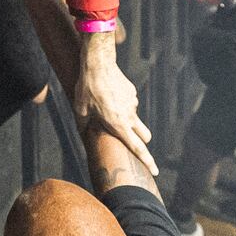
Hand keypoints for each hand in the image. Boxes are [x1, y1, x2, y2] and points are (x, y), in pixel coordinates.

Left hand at [76, 37, 157, 176]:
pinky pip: (129, 103)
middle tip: (130, 140)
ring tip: (105, 108)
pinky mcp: (132, 93)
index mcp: (119, 125)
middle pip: (144, 136)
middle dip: (142, 142)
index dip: (147, 161)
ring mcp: (133, 103)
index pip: (137, 148)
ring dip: (125, 119)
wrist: (98, 64)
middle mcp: (130, 116)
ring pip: (134, 118)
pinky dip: (122, 104)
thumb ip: (85, 127)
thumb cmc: (87, 89)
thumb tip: (84, 138)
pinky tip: (108, 95)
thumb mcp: (80, 111)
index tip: (155, 172)